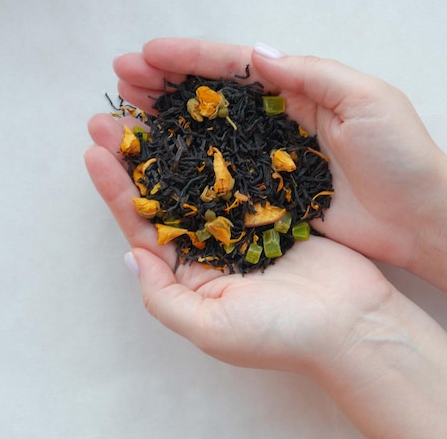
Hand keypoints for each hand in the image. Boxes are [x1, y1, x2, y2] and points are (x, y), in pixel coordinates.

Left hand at [85, 113, 404, 373]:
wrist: (352, 324)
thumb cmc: (281, 334)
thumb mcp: (210, 328)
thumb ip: (162, 296)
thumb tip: (129, 256)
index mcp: (191, 278)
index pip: (143, 230)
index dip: (116, 192)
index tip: (94, 152)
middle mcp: (213, 249)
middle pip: (166, 199)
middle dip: (136, 161)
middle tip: (110, 119)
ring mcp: (245, 226)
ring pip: (200, 181)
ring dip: (174, 148)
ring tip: (148, 111)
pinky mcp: (277, 209)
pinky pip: (242, 175)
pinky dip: (222, 149)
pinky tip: (204, 122)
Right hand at [113, 38, 446, 267]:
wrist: (419, 217)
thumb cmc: (402, 155)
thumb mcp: (367, 99)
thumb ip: (311, 75)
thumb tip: (255, 54)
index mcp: (302, 90)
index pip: (237, 68)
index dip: (191, 60)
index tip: (148, 55)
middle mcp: (281, 121)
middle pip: (214, 100)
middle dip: (167, 87)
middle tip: (123, 82)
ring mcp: (274, 160)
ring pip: (211, 138)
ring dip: (169, 127)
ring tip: (128, 119)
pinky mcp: (274, 196)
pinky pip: (226, 179)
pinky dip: (193, 172)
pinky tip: (161, 168)